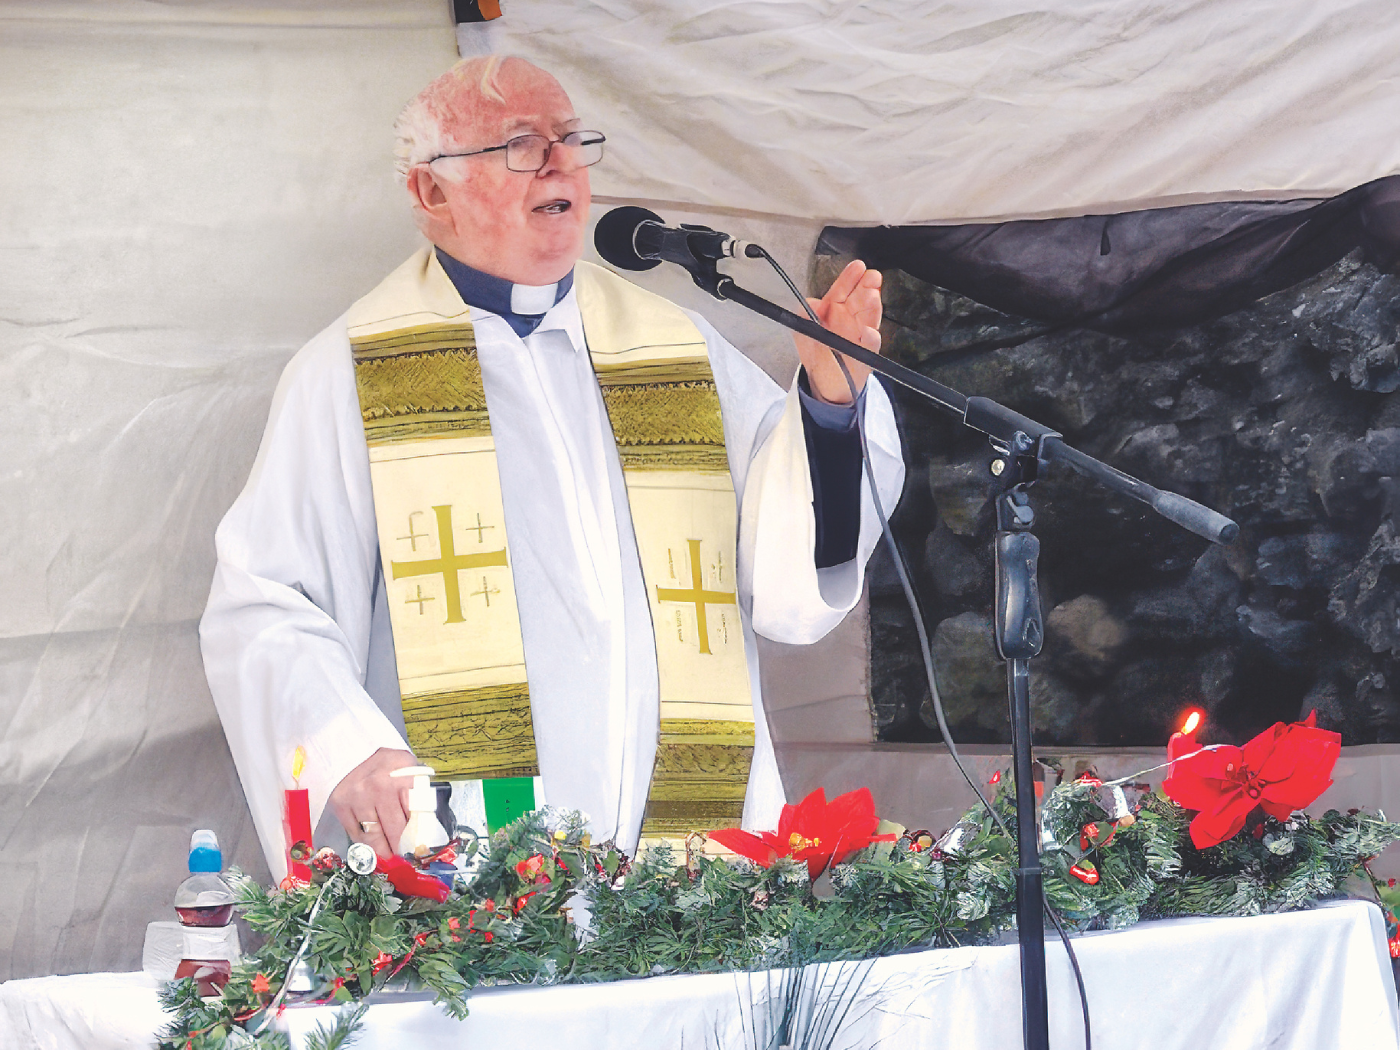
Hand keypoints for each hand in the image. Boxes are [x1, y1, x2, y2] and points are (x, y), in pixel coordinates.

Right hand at [327, 747, 416, 857]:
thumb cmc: (388, 764)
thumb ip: (419, 794)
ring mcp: (358, 797)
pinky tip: (372, 844)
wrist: (353, 750)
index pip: (415, 817)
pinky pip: (356, 834)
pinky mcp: (341, 805)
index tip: (420, 852)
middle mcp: (379, 788)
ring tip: (389, 856)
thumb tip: (426, 829)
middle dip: (401, 849)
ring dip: (383, 850)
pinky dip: (365, 843)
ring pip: (374, 838)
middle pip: (395, 831)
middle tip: (405, 858)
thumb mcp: (410, 770)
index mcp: (403, 778)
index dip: (418, 838)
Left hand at [793, 259, 882, 404]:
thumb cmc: (817, 353)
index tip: (858, 267)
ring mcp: (860, 335)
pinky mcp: (864, 354)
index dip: (850, 278)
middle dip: (868, 286)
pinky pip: (870, 345)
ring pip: (869, 317)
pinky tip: (869, 332)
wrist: (824, 383)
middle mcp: (850, 319)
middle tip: (872, 277)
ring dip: (872, 307)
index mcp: (835, 310)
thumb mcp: (803, 331)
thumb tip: (811, 304)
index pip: (843, 289)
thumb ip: (803, 315)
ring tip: (872, 296)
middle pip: (861, 299)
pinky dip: (871, 339)